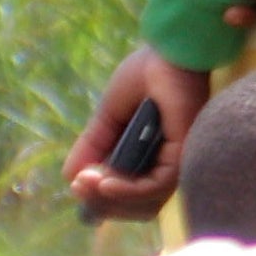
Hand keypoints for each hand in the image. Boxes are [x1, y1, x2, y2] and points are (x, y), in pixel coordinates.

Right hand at [66, 43, 215, 217]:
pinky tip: (105, 183)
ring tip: (88, 183)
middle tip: (80, 187)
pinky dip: (127, 190)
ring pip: (146, 202)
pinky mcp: (185, 152)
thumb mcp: (110, 115)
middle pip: (139, 207)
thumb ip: (94, 145)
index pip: (133, 195)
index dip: (104, 198)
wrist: (169, 49)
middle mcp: (170, 163)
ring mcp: (180, 160)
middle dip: (104, 203)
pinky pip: (155, 186)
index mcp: (154, 156)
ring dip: (111, 198)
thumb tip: (71, 177)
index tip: (78, 185)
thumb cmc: (147, 75)